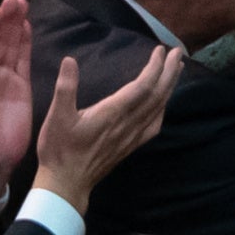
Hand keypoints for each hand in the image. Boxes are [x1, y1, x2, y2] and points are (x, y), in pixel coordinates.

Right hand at [29, 44, 178, 210]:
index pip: (142, 87)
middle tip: (178, 53)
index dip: (154, 68)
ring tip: (177, 71)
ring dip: (169, 88)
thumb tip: (70, 60)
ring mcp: (131, 136)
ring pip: (157, 108)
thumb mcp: (56, 116)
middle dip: (169, 72)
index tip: (161, 51)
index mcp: (112, 113)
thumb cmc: (59, 149)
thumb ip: (65, 87)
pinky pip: (153, 125)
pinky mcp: (130, 146)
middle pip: (156, 95)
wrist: (66, 183)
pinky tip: (163, 104)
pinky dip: (162, 109)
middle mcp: (127, 124)